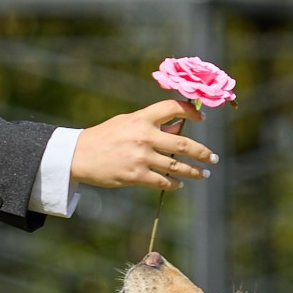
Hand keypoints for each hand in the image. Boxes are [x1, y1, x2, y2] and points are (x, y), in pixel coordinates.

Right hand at [71, 99, 217, 189]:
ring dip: (194, 171)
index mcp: (142, 118)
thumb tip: (180, 128)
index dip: (191, 111)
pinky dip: (174, 183)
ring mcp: (140, 157)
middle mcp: (144, 136)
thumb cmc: (105, 136)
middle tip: (213, 158)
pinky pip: (162, 181)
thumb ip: (153, 124)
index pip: (173, 108)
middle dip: (202, 152)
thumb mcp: (127, 122)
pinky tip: (180, 184)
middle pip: (182, 142)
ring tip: (204, 174)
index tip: (202, 117)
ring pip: (176, 165)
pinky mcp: (135, 176)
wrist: (78, 155)